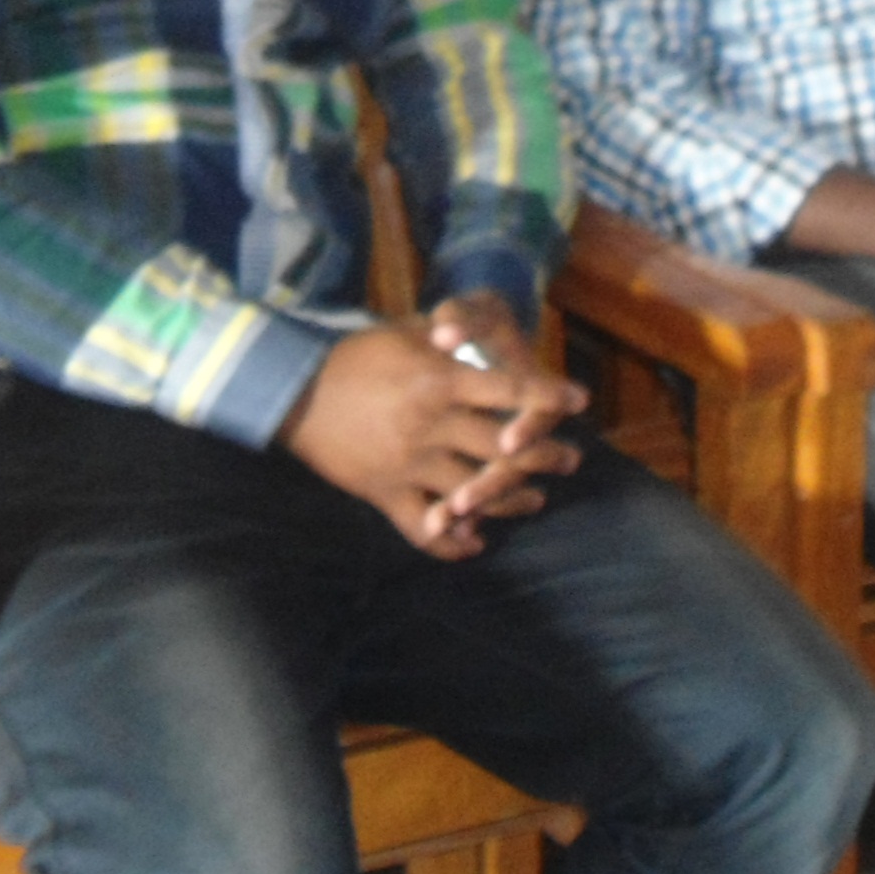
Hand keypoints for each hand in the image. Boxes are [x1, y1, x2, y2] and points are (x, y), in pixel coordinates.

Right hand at [278, 318, 585, 559]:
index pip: (508, 390)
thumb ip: (448, 334)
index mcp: (438, 380)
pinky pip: (425, 529)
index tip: (579, 402)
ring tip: (536, 499)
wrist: (294, 391)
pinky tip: (475, 541)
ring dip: (513, 500)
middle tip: (570, 459)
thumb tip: (487, 331)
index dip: (548, 396)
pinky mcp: (385, 494)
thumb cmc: (355, 354)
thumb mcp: (404, 331)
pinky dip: (453, 543)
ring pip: (476, 493)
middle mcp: (431, 424)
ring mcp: (409, 464)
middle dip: (545, 456)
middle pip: (503, 449)